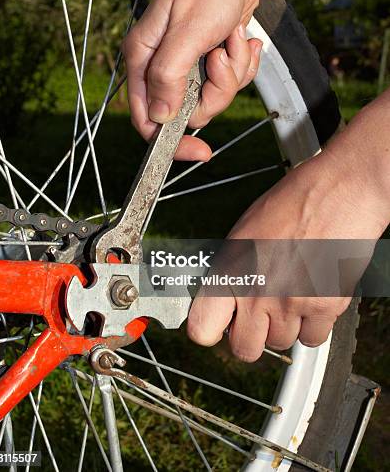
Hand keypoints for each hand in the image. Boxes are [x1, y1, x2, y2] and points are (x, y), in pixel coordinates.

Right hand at [123, 0, 264, 160]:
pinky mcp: (208, 60)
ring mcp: (187, 64)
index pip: (147, 118)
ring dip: (232, 72)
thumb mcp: (189, 32)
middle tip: (222, 58)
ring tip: (234, 39)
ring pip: (212, 97)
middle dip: (215, 90)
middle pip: (187, 111)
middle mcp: (161, 64)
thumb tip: (159, 119)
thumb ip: (169, 76)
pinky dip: (242, 64)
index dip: (171, 140)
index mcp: (144, 58)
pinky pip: (229, 82)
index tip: (200, 150)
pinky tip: (242, 39)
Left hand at [187, 143, 387, 361]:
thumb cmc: (293, 202)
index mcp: (230, 270)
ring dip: (286, 326)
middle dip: (252, 336)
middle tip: (260, 315)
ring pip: (281, 344)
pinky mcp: (324, 307)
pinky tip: (313, 297)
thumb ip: (231, 270)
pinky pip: (313, 339)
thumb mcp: (244, 232)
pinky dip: (314, 325)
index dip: (209, 330)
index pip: (201, 328)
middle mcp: (257, 292)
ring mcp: (291, 303)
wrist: (339, 191)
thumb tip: (223, 297)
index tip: (218, 324)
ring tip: (293, 293)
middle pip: (244, 349)